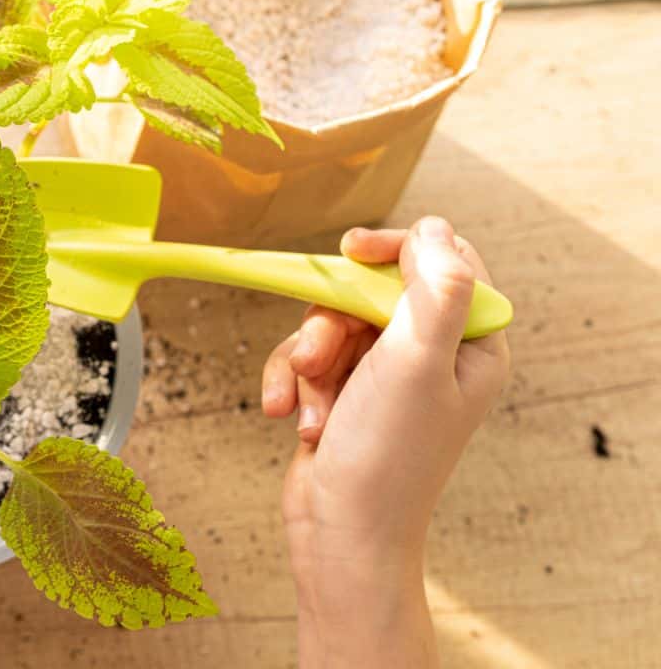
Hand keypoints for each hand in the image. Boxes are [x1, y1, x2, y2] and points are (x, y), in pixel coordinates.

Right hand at [262, 218, 509, 667]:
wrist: (341, 535)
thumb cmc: (386, 456)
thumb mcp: (417, 360)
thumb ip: (434, 287)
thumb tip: (432, 228)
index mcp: (472, 346)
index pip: (445, 263)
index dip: (398, 249)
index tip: (353, 251)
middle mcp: (434, 357)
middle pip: (374, 290)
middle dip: (333, 321)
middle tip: (318, 356)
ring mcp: (386, 377)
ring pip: (332, 323)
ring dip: (309, 360)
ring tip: (306, 406)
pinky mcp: (344, 394)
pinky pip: (309, 358)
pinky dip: (294, 383)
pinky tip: (290, 417)